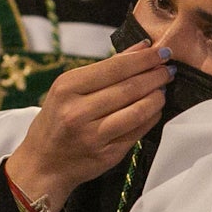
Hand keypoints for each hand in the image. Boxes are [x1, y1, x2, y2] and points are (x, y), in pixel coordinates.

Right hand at [7, 41, 173, 211]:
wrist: (43, 164)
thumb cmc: (57, 121)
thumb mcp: (69, 89)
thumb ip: (106, 68)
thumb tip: (142, 48)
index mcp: (67, 88)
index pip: (115, 67)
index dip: (143, 59)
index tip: (161, 52)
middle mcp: (78, 112)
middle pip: (129, 88)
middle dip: (155, 76)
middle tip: (168, 69)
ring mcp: (93, 136)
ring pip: (137, 111)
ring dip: (157, 97)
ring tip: (164, 88)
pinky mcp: (107, 155)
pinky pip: (138, 132)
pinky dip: (151, 117)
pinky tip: (155, 109)